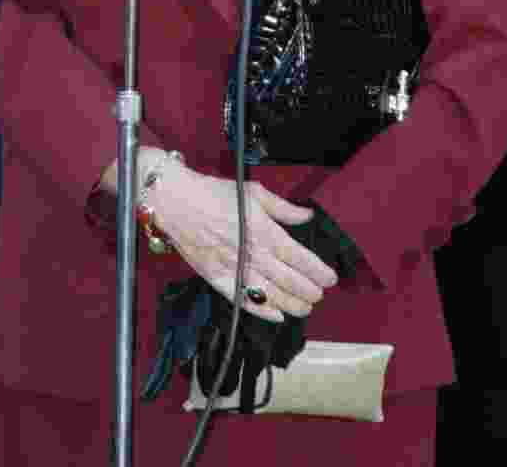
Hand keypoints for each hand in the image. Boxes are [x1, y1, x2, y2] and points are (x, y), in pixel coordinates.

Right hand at [142, 156, 338, 324]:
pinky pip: (244, 301)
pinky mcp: (218, 279)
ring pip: (272, 296)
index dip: (318, 271)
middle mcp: (252, 255)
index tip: (330, 278)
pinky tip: (276, 315)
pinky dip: (263, 311)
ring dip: (292, 305)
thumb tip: (306, 216)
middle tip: (319, 294)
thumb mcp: (254, 192)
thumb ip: (283, 208)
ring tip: (304, 308)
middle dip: (309, 291)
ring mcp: (235, 270)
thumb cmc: (214, 193)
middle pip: (290, 281)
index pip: (300, 258)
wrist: (176, 202)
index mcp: (264, 232)